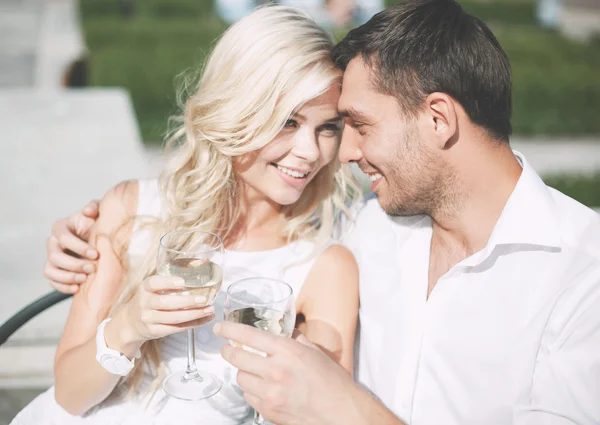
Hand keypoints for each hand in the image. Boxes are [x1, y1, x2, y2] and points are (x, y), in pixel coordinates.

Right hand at [45, 201, 99, 293]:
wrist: (100, 238)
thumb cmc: (98, 223)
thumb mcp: (99, 212)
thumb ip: (95, 207)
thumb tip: (88, 211)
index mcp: (61, 227)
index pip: (64, 238)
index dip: (79, 247)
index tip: (96, 254)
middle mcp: (52, 242)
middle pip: (55, 256)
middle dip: (75, 264)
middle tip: (93, 268)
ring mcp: (52, 257)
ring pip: (50, 270)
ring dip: (67, 277)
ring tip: (85, 278)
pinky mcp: (55, 271)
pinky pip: (52, 282)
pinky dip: (63, 287)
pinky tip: (77, 288)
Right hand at [110, 275, 215, 349]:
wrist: (130, 323)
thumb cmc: (148, 300)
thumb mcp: (151, 289)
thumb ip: (168, 282)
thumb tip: (199, 272)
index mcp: (145, 288)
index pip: (153, 283)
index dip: (168, 282)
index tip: (183, 282)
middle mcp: (144, 303)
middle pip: (166, 303)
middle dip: (187, 301)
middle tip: (203, 299)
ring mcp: (148, 319)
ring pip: (174, 318)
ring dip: (194, 314)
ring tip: (209, 310)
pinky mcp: (155, 332)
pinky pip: (176, 329)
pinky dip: (193, 324)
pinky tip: (204, 319)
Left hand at [215, 322, 368, 424]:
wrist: (340, 412)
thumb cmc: (332, 382)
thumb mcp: (314, 351)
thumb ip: (295, 339)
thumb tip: (284, 330)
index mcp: (287, 352)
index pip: (249, 336)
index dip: (229, 330)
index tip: (220, 328)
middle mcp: (276, 371)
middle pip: (236, 357)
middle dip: (228, 351)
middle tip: (228, 349)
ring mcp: (270, 393)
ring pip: (240, 378)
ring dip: (242, 372)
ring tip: (252, 370)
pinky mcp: (268, 410)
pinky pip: (249, 396)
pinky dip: (251, 390)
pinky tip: (261, 387)